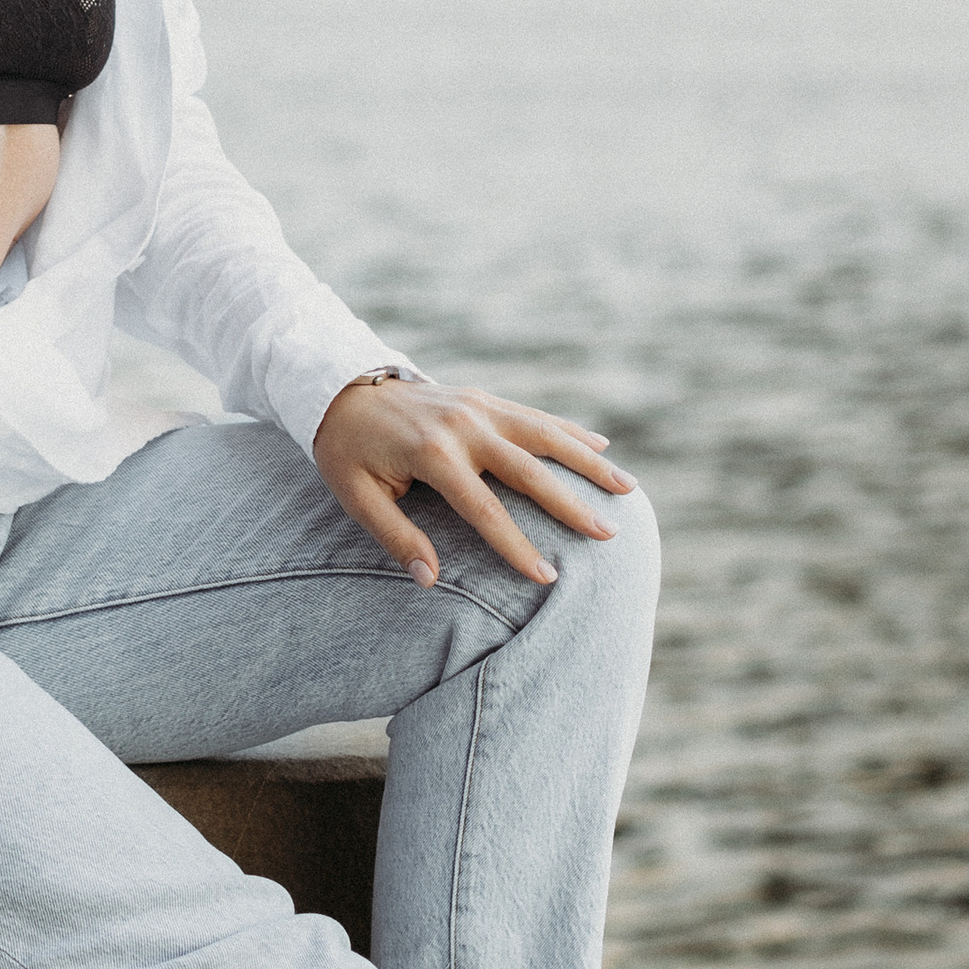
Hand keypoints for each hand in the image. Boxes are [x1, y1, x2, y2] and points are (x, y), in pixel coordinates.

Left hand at [313, 376, 632, 589]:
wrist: (340, 388)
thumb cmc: (347, 452)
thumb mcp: (356, 497)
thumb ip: (395, 537)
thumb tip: (430, 580)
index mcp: (432, 454)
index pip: (485, 510)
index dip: (517, 547)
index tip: (547, 577)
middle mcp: (463, 426)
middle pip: (528, 471)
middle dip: (571, 505)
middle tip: (608, 534)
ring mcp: (477, 407)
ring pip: (544, 435)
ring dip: (588, 462)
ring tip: (627, 489)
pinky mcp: (483, 398)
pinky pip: (534, 416)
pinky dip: (570, 431)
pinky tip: (601, 447)